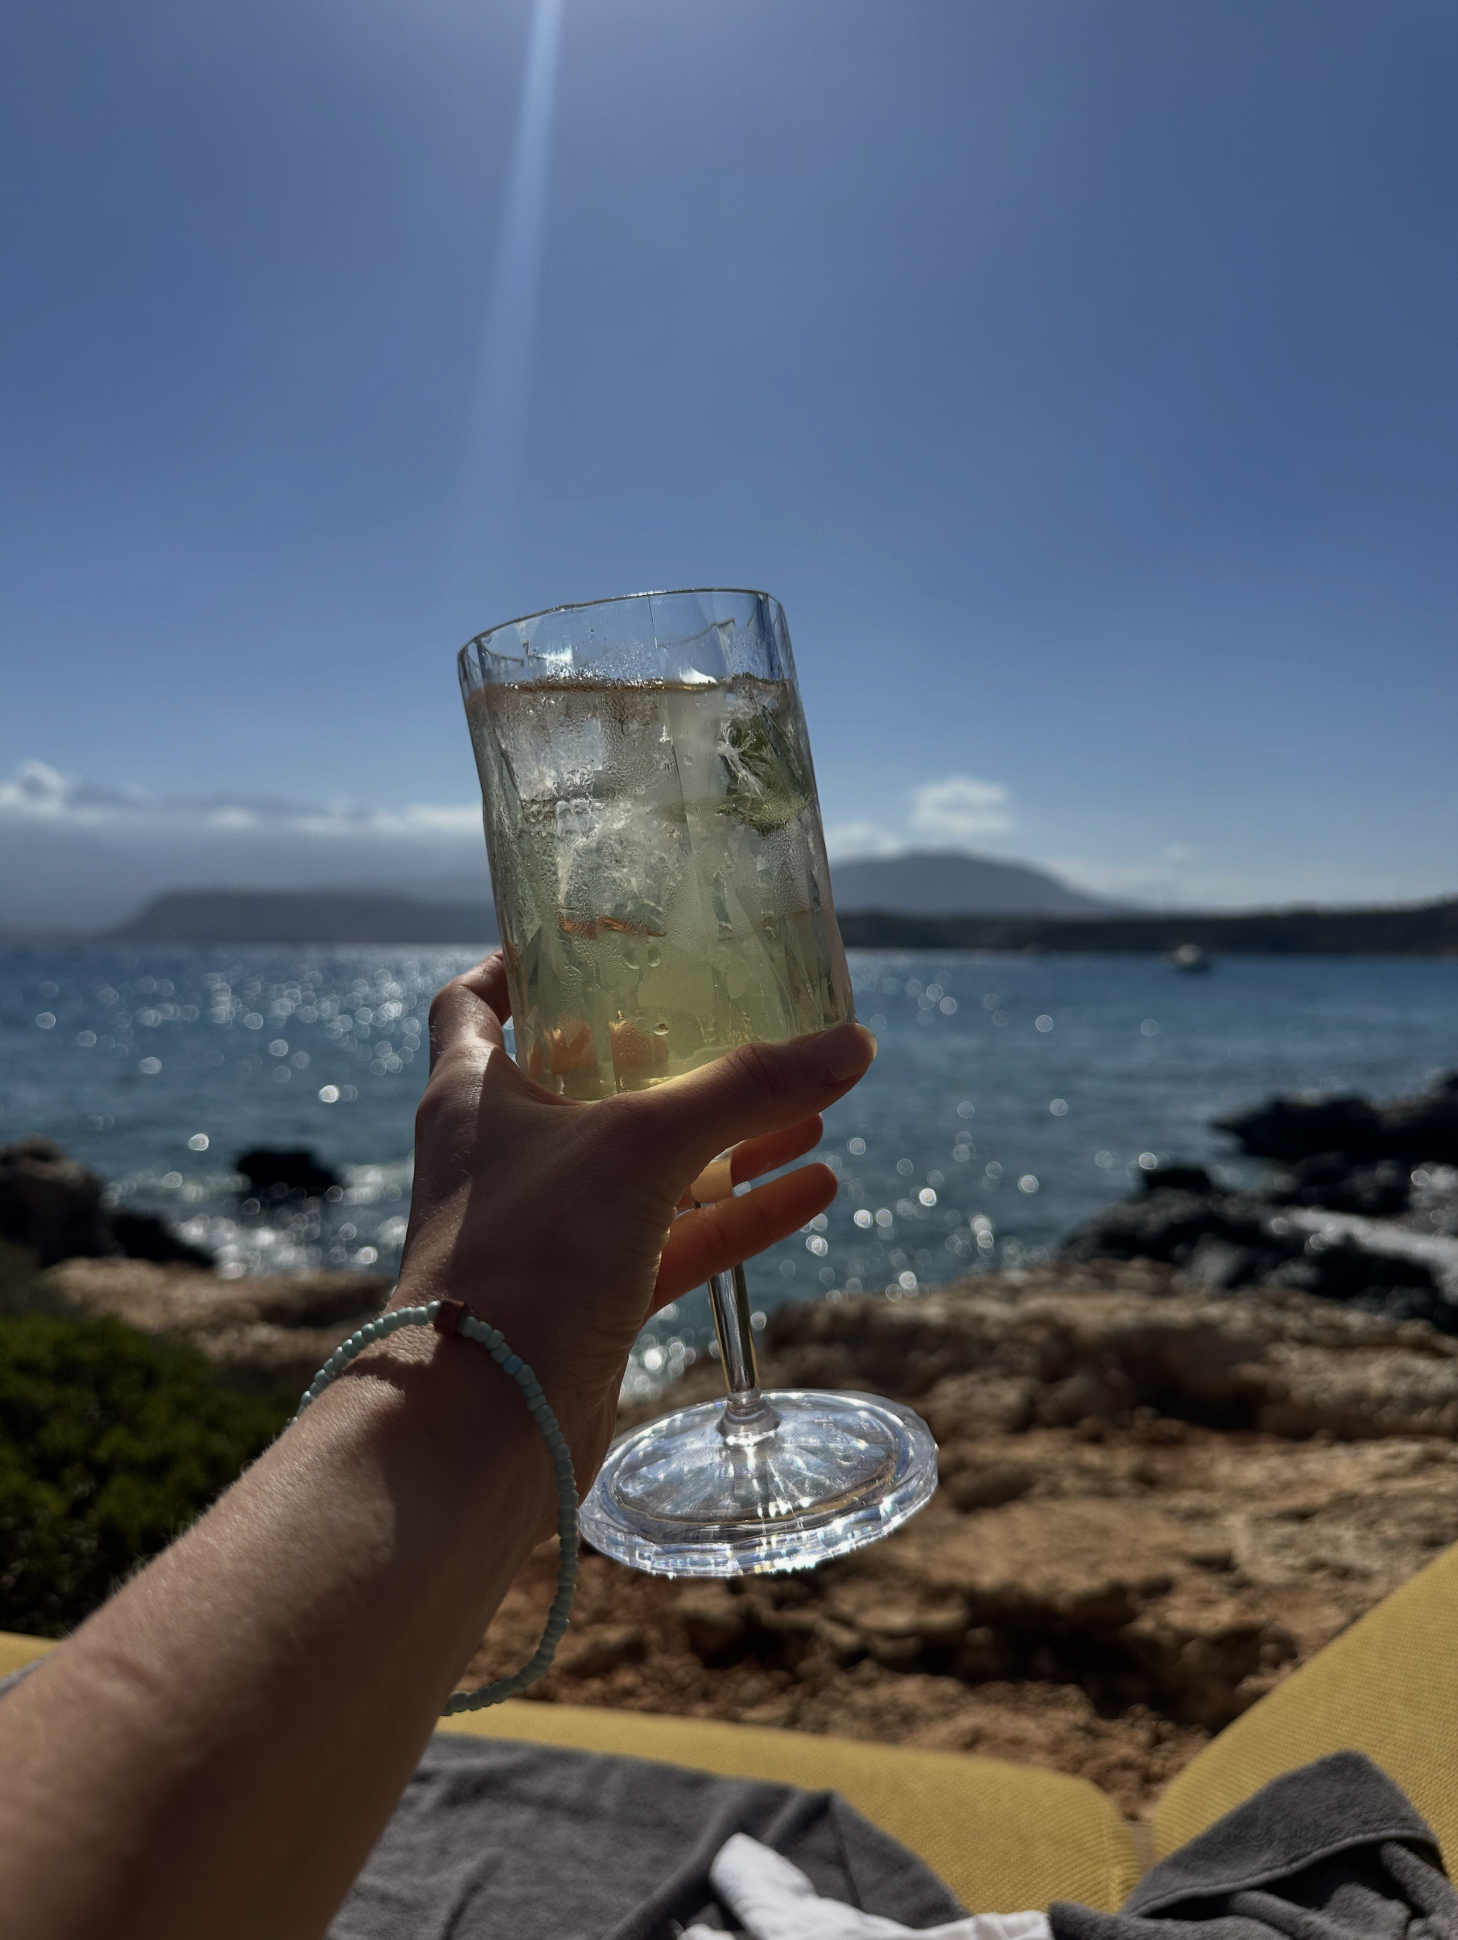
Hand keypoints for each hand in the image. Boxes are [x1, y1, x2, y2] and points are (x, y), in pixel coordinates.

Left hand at [394, 952, 875, 1489]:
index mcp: (475, 1091)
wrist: (481, 1430)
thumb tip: (852, 1042)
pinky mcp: (590, 1299)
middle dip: (667, 1052)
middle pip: (586, 1079)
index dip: (530, 962)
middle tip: (738, 1021)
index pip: (480, 998)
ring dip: (726, 1136)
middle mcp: (505, 1154)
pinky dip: (741, 1214)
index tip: (601, 942)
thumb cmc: (529, 1257)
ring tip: (812, 1101)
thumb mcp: (641, 1146)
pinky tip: (816, 1187)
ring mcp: (549, 1229)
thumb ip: (746, 1088)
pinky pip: (677, 1240)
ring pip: (646, 1165)